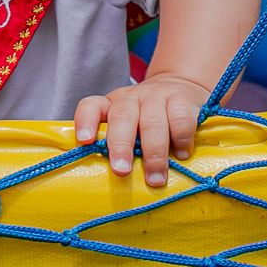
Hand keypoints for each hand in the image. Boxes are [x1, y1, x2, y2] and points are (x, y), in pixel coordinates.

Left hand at [73, 74, 210, 186]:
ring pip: (152, 122)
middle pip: (122, 118)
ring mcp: (156, 96)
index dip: (85, 122)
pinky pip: (180, 119)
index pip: (91, 106)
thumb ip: (117, 143)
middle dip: (121, 146)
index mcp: (111, 105)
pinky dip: (181, 139)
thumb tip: (105, 181)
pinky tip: (182, 155)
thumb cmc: (147, 116)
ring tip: (155, 179)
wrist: (181, 84)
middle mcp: (131, 98)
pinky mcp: (182, 99)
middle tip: (121, 171)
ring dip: (154, 153)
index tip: (85, 141)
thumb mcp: (128, 125)